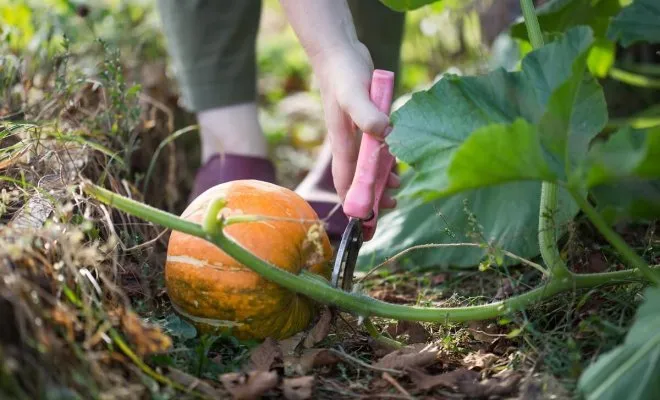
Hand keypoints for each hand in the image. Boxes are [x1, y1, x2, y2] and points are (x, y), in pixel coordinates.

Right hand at [310, 43, 399, 206]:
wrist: (340, 52)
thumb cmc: (343, 74)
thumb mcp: (354, 94)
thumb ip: (367, 116)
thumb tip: (385, 137)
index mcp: (342, 142)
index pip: (347, 180)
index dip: (355, 202)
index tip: (365, 222)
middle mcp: (350, 142)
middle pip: (359, 178)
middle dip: (372, 195)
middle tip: (391, 206)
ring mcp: (359, 133)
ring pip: (370, 165)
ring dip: (382, 179)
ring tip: (398, 188)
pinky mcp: (369, 122)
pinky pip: (378, 148)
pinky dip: (387, 158)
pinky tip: (398, 161)